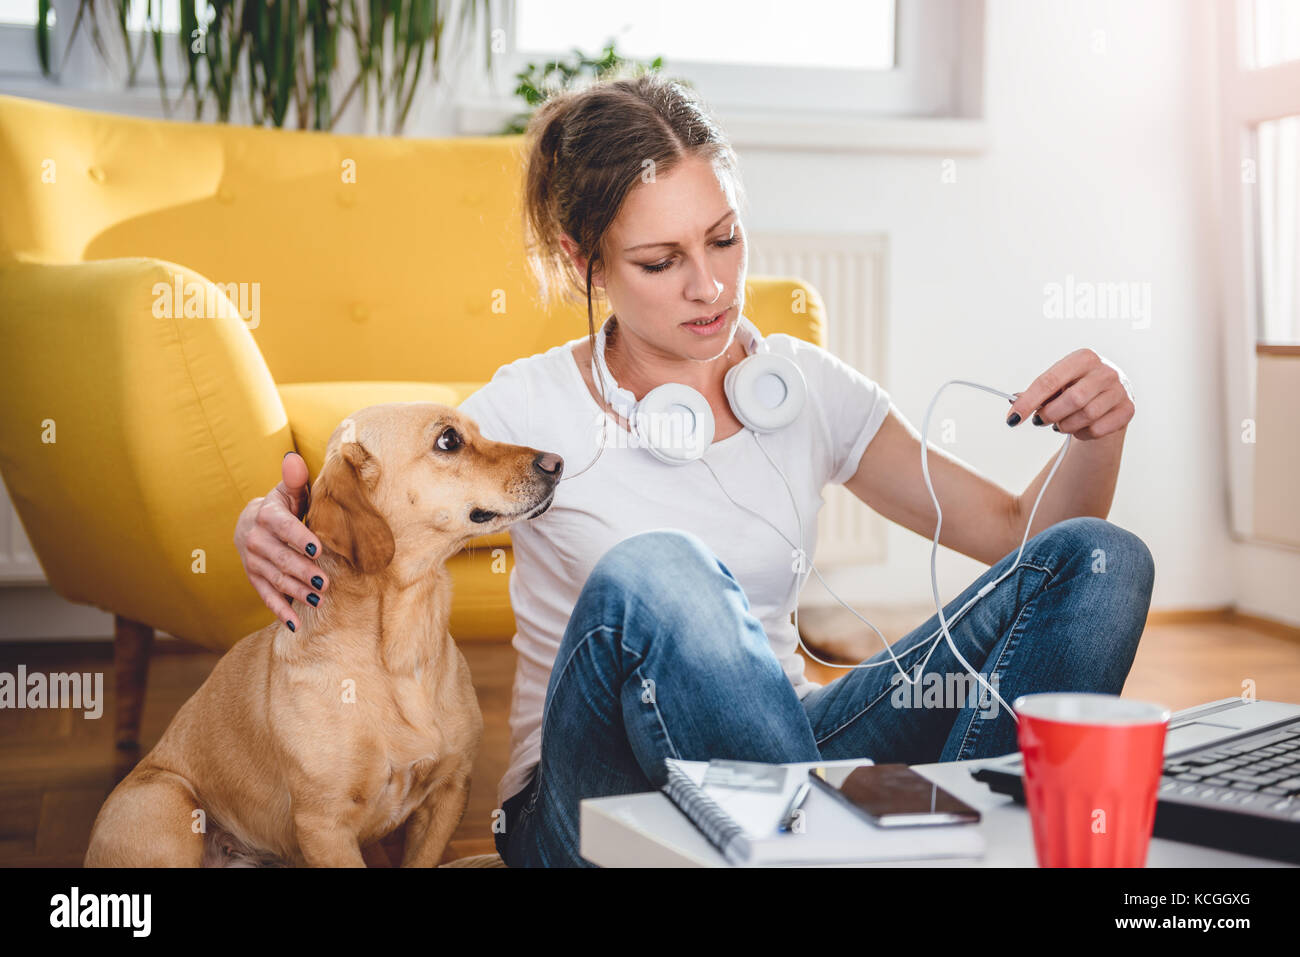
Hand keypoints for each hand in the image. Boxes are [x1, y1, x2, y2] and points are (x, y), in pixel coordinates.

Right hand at [233, 452, 326, 630]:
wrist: (251, 523)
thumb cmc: (282, 506)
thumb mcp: (288, 491)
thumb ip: (295, 480)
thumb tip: (294, 459)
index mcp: (266, 515)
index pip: (282, 527)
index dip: (299, 537)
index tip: (318, 549)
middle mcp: (255, 540)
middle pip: (281, 558)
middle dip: (303, 571)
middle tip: (326, 581)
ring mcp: (253, 562)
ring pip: (276, 579)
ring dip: (297, 592)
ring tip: (319, 599)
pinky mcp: (255, 579)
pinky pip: (267, 597)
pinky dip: (281, 612)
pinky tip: (296, 625)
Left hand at [1006, 348, 1134, 439]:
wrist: (1108, 398)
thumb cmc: (1077, 389)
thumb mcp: (1058, 385)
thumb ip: (1037, 393)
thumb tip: (1015, 402)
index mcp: (1083, 358)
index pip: (1050, 381)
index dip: (1028, 401)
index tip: (1013, 418)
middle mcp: (1104, 371)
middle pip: (1072, 399)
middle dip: (1050, 414)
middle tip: (1041, 420)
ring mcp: (1119, 390)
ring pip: (1086, 415)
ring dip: (1065, 425)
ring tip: (1060, 423)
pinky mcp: (1127, 409)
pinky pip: (1098, 429)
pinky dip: (1082, 433)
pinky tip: (1079, 427)